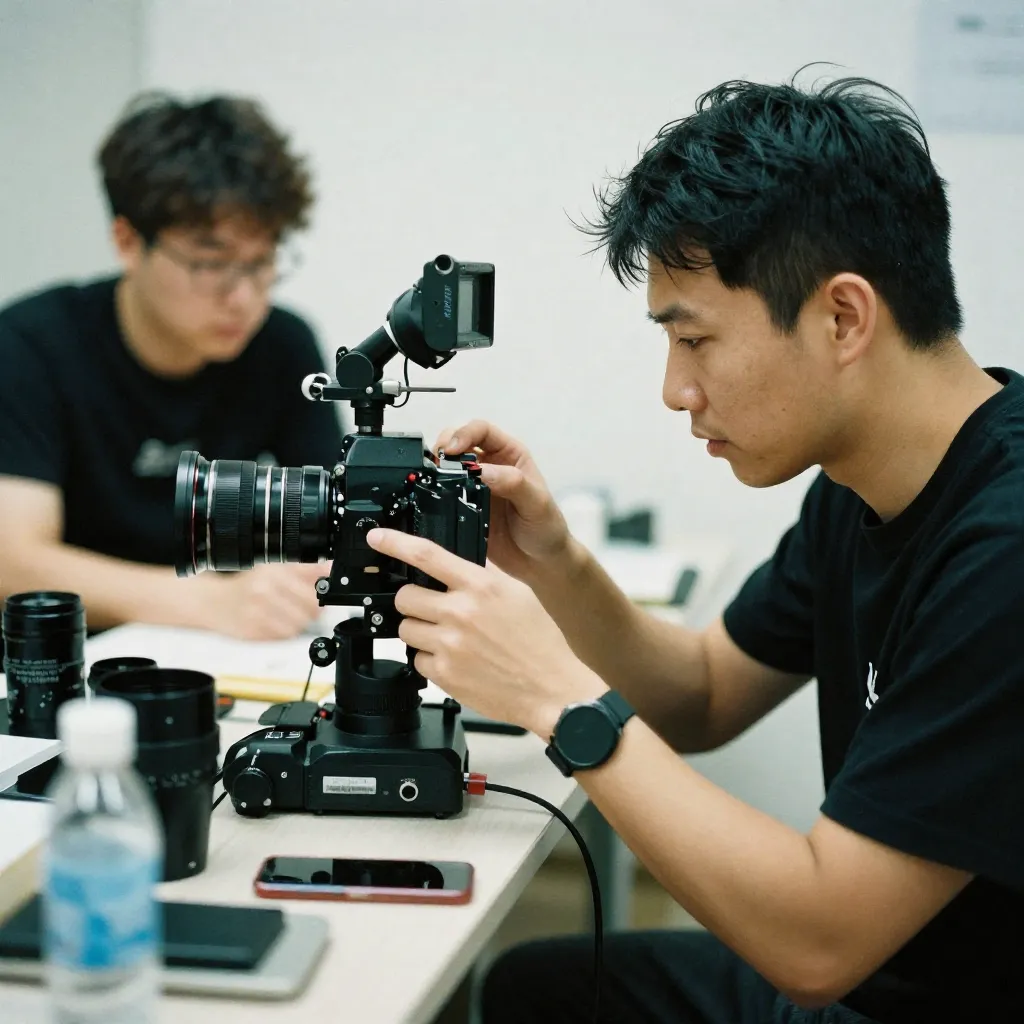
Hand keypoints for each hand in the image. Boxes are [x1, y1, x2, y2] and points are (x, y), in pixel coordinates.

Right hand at [198, 562, 323, 639]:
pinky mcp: (252, 632)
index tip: (322, 595)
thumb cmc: (245, 585)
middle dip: (312, 610)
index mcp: (273, 573)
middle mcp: (264, 591)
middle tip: (305, 607)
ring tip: (288, 615)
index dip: (322, 594)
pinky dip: (283, 632)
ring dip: (298, 623)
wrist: (212, 602)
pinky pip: (281, 637)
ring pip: (297, 626)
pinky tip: (275, 623)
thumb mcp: (275, 568)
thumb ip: (305, 569)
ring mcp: (257, 613)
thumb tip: (330, 568)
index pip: (312, 588)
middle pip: (309, 609)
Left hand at [366, 527, 606, 736]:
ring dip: (420, 630)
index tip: (377, 537)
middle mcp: (462, 613)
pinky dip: (430, 659)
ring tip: (448, 636)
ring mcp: (450, 645)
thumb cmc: (541, 643)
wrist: (552, 689)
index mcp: (481, 586)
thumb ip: (482, 577)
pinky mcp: (445, 675)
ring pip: (406, 629)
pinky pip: (417, 660)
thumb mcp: (517, 594)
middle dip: (413, 600)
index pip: (426, 555)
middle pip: (405, 596)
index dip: (394, 542)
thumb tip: (454, 565)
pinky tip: (456, 660)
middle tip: (431, 608)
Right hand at [436, 421, 570, 581]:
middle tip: (437, 464)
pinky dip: (432, 494)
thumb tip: (482, 470)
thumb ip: (513, 483)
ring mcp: (473, 488)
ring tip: (431, 480)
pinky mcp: (462, 509)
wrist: (541, 563)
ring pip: (445, 466)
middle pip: (456, 442)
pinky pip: (441, 495)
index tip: (451, 449)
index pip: (481, 430)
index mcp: (509, 454)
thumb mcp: (536, 503)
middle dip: (442, 447)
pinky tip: (431, 499)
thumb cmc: (547, 528)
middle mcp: (489, 466)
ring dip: (435, 469)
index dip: (463, 433)